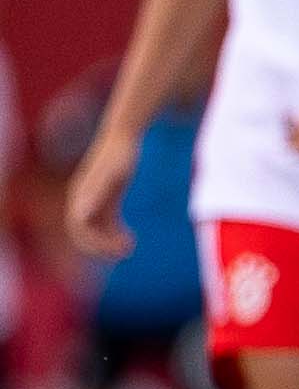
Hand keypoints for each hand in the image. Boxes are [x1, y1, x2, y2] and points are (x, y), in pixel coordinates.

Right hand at [63, 132, 139, 260]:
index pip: (79, 228)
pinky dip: (115, 233)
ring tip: (129, 247)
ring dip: (108, 242)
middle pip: (84, 233)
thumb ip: (96, 193)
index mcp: (81, 197)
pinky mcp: (106, 199)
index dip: (94, 242)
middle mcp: (83, 200)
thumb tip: (80, 214)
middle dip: (101, 246)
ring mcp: (94, 200)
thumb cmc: (120, 154)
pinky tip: (130, 238)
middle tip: (125, 252)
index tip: (115, 249)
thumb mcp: (112, 174)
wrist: (123, 136)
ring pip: (95, 230)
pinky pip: (106, 223)